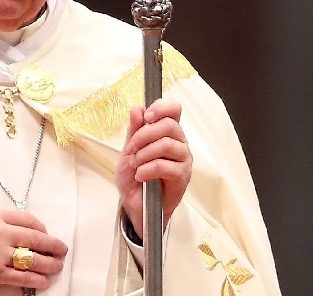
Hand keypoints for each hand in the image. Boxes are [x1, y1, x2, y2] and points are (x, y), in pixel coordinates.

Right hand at [0, 208, 66, 289]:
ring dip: (49, 263)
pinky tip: (45, 280)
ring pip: (32, 260)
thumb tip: (24, 225)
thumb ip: (3, 217)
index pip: (28, 220)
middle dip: (53, 245)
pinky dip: (36, 280)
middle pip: (35, 239)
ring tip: (57, 265)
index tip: (47, 233)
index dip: (42, 227)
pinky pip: (22, 278)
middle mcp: (0, 234)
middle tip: (62, 248)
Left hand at [115, 98, 191, 238]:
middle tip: (132, 148)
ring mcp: (183, 160)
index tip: (147, 116)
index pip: (174, 110)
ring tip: (135, 164)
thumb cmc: (134, 176)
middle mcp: (179, 143)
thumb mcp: (129, 150)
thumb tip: (137, 108)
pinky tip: (140, 175)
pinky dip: (148, 169)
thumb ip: (134, 130)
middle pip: (169, 125)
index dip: (162, 108)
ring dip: (145, 153)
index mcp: (167, 132)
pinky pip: (165, 166)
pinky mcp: (182, 177)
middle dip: (145, 134)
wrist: (135, 205)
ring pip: (167, 144)